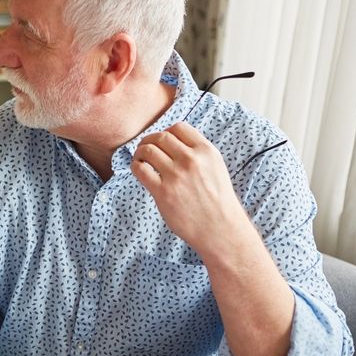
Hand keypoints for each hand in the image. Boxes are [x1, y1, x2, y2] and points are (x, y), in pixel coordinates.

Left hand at [131, 122, 251, 256]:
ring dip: (140, 152)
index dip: (166, 132)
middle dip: (149, 140)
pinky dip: (135, 166)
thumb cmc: (217, 201)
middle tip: (145, 148)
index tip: (162, 141)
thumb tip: (172, 144)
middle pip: (161, 137)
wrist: (220, 228)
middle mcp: (191, 160)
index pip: (179, 127)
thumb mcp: (215, 168)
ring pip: (148, 150)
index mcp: (206, 151)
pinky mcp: (163, 192)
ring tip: (140, 159)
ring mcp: (176, 175)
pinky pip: (141, 170)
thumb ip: (198, 154)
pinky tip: (139, 170)